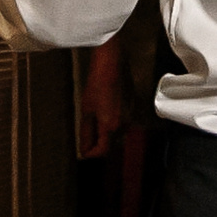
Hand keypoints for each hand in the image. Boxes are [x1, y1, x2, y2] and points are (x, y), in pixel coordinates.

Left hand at [79, 41, 125, 158]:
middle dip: (98, 142)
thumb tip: (84, 149)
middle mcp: (124, 124)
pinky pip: (123, 121)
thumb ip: (86, 133)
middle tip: (86, 132)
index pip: (102, 151)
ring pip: (116, 133)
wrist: (112, 64)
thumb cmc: (98, 83)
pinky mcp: (133, 106)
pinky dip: (113, 120)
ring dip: (105, 131)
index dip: (90, 152)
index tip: (83, 149)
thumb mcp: (86, 110)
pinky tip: (105, 107)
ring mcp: (131, 115)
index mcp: (111, 127)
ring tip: (94, 116)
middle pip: (110, 143)